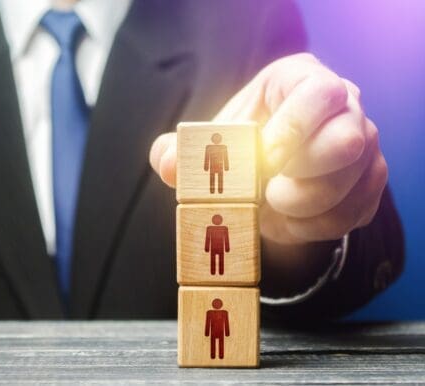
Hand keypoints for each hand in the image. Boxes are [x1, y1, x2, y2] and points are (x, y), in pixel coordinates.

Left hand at [149, 53, 387, 244]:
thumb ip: (179, 151)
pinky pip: (356, 212)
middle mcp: (343, 105)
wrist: (264, 175)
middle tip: (269, 194)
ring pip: (356, 182)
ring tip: (274, 207)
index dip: (291, 130)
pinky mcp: (369, 180)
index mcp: (300, 79)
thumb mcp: (206, 145)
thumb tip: (167, 163)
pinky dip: (318, 227)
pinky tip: (292, 219)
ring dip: (307, 209)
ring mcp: (364, 143)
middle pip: (349, 139)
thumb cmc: (238, 148)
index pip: (317, 93)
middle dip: (304, 180)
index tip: (262, 161)